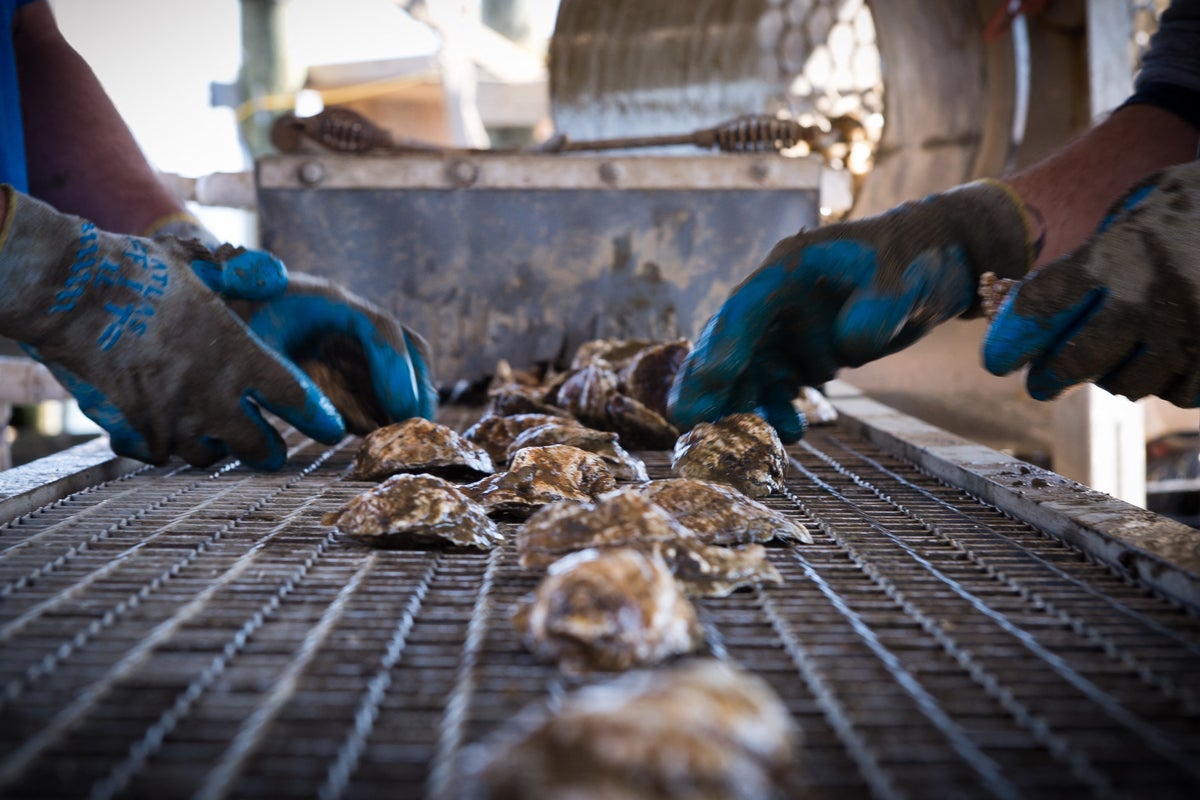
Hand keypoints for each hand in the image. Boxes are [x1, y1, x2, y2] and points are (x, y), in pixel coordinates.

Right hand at [0, 186, 344, 467]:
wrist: (72, 295)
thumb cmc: (138, 273)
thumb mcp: (201, 266)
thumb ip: (245, 278)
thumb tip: (277, 277)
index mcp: (241, 358)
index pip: (297, 401)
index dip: (319, 418)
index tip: (332, 429)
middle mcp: (215, 398)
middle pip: (259, 448)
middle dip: (267, 450)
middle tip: (270, 447)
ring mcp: (175, 421)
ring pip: (209, 456)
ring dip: (214, 446)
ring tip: (213, 435)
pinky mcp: (137, 433)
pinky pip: (161, 453)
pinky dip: (164, 444)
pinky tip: (162, 427)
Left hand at [227, 273, 437, 435]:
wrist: (205, 308)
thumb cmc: (222, 321)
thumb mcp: (245, 346)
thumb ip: (285, 380)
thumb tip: (331, 427)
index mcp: (326, 301)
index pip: (380, 329)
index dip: (396, 369)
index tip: (404, 409)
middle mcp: (344, 319)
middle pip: (402, 345)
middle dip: (414, 386)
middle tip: (418, 428)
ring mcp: (343, 341)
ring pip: (392, 369)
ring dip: (401, 403)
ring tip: (402, 440)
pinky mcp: (336, 364)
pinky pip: (371, 388)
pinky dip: (379, 411)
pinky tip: (376, 437)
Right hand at [669, 181, 1035, 440]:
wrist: (940, 261)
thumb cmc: (918, 257)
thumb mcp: (905, 278)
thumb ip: (878, 308)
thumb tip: (849, 345)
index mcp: (790, 266)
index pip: (747, 304)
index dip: (725, 340)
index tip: (710, 378)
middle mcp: (779, 297)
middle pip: (733, 339)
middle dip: (709, 380)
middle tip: (686, 419)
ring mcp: (789, 326)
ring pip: (750, 368)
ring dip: (738, 402)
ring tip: (729, 440)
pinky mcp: (804, 350)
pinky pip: (779, 383)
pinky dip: (777, 408)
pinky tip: (789, 433)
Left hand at [984, 161, 1199, 405]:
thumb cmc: (1197, 200)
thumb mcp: (1142, 202)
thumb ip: (1101, 249)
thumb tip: (1051, 298)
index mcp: (1117, 253)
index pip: (1043, 305)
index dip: (1013, 339)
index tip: (999, 360)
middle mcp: (1149, 297)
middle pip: (1078, 360)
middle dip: (1051, 378)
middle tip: (1040, 385)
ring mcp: (1190, 330)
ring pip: (1129, 384)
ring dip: (1115, 379)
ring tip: (1115, 365)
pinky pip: (1181, 391)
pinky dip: (1168, 383)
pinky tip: (1165, 364)